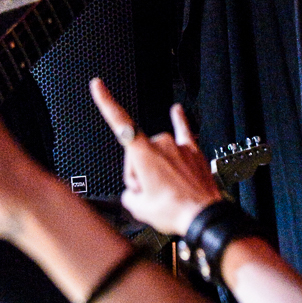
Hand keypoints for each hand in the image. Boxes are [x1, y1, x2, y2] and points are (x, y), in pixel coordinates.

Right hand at [90, 80, 223, 237]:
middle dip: (140, 172)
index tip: (98, 84)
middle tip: (151, 194)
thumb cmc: (174, 211)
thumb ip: (129, 195)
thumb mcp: (139, 209)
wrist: (203, 217)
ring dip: (157, 168)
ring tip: (167, 190)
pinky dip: (179, 121)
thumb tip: (134, 194)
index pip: (119, 122)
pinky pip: (183, 131)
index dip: (106, 102)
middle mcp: (161, 143)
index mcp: (143, 153)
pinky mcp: (193, 151)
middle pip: (138, 152)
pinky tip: (177, 111)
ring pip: (157, 151)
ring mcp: (178, 146)